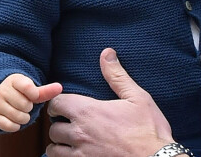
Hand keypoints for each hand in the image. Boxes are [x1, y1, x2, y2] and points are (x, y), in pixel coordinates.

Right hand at [0, 73, 62, 131]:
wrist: (1, 95)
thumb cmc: (21, 92)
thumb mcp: (32, 88)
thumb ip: (46, 90)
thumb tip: (60, 87)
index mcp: (14, 80)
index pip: (27, 87)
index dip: (34, 94)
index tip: (35, 96)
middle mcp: (3, 91)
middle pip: (24, 104)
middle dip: (29, 107)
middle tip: (27, 104)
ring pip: (17, 116)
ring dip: (24, 117)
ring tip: (23, 112)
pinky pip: (9, 126)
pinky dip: (16, 126)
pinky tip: (16, 120)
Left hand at [46, 48, 174, 156]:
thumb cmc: (148, 128)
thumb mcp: (136, 96)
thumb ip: (117, 75)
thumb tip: (106, 53)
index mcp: (88, 112)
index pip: (57, 103)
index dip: (59, 102)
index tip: (67, 103)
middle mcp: (79, 135)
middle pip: (52, 128)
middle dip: (60, 123)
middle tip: (71, 121)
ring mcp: (80, 156)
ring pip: (53, 149)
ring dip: (60, 143)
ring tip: (72, 139)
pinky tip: (78, 153)